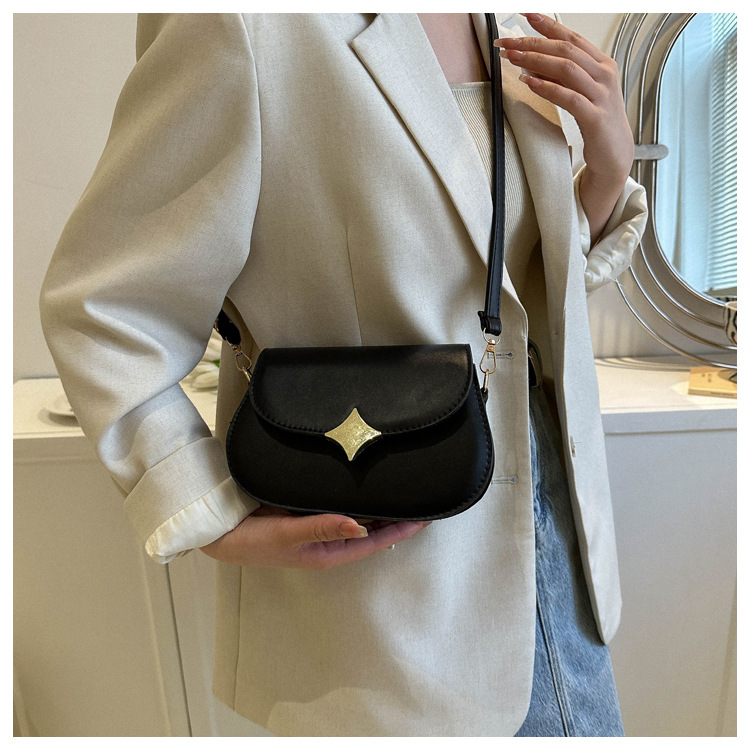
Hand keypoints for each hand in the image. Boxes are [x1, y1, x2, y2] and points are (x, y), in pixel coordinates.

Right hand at [199, 503, 430, 569]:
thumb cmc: (252, 540)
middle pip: (370, 529)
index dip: (400, 531)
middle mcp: (328, 539)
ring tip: (403, 488)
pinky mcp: (307, 509)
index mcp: (328, 553)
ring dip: (378, 504)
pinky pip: (339, 502)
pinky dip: (355, 494)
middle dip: (395, 517)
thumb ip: (322, 527)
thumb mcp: (288, 535)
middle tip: (422, 497)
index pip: (374, 542)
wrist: (219, 528)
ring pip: (357, 515)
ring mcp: (318, 524)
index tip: (425, 518)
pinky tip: (366, 481)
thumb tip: (361, 526)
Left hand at [496, 13, 633, 241]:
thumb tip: (530, 63)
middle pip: (565, 50)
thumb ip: (561, 76)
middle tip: (507, 43)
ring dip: (536, 61)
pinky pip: (569, 98)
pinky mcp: (595, 117)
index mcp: (601, 64)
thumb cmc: (596, 121)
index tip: (525, 16)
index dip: (548, 25)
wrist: (615, 154)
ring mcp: (601, 95)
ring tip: (512, 59)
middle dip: (533, 43)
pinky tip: (529, 83)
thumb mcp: (580, 92)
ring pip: (567, 69)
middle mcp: (604, 75)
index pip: (571, 38)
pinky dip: (547, 88)